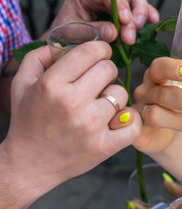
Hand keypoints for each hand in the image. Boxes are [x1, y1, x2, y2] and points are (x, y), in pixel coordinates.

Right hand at [2, 42, 141, 204]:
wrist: (29, 165)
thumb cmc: (27, 122)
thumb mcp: (21, 85)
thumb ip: (37, 57)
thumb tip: (60, 43)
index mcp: (52, 84)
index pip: (92, 51)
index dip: (100, 50)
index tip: (100, 57)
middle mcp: (72, 102)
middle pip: (109, 69)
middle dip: (106, 72)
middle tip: (98, 83)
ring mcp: (90, 126)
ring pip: (121, 94)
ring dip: (114, 98)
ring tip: (100, 105)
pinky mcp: (103, 147)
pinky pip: (134, 124)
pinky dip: (130, 122)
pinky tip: (118, 121)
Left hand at [48, 0, 158, 44]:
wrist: (61, 40)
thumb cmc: (62, 33)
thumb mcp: (69, 32)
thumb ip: (90, 31)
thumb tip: (113, 33)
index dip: (119, 7)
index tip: (126, 22)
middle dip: (134, 13)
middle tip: (130, 35)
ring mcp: (115, 1)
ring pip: (136, 0)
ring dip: (141, 16)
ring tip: (136, 34)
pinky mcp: (123, 12)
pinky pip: (139, 11)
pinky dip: (147, 17)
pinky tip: (154, 22)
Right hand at [133, 57, 181, 153]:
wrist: (177, 139)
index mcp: (158, 76)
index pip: (159, 66)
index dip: (173, 68)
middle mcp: (146, 92)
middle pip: (161, 92)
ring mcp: (140, 114)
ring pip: (154, 114)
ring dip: (179, 120)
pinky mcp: (139, 135)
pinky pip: (139, 132)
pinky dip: (154, 132)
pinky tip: (179, 133)